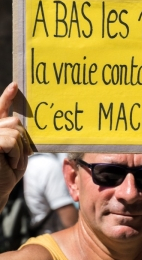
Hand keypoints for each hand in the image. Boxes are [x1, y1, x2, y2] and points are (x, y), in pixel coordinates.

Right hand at [0, 83, 31, 203]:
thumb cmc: (6, 174)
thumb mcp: (15, 151)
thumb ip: (15, 135)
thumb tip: (18, 120)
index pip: (0, 110)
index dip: (7, 97)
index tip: (15, 85)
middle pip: (15, 122)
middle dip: (22, 140)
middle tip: (16, 157)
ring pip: (15, 132)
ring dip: (19, 151)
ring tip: (10, 163)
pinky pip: (12, 141)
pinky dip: (15, 154)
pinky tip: (9, 164)